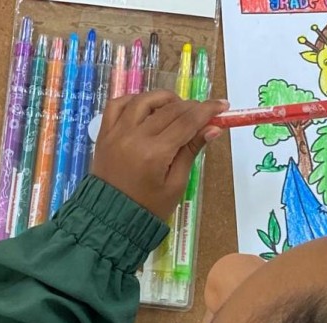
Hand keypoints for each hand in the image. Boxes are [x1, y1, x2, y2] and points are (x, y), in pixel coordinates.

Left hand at [91, 91, 227, 218]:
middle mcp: (134, 137)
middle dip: (191, 106)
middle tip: (204, 112)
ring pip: (143, 100)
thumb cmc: (149, 207)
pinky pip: (117, 105)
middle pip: (169, 109)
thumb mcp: (176, 184)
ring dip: (164, 99)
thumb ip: (191, 151)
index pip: (187, 122)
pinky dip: (134, 100)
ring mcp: (116, 133)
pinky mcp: (104, 133)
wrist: (111, 219)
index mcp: (155, 153)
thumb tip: (213, 128)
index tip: (222, 105)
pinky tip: (147, 107)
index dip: (207, 110)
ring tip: (177, 108)